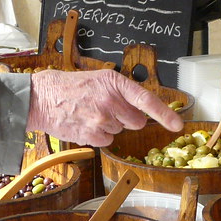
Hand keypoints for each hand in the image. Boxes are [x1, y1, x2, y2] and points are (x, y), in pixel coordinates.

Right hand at [27, 69, 182, 146]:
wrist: (42, 98)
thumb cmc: (71, 87)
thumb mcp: (99, 80)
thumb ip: (121, 93)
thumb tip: (141, 109)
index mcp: (114, 83)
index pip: (146, 100)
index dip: (165, 114)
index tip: (177, 124)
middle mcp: (110, 101)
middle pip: (136, 121)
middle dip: (127, 119)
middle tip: (107, 109)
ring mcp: (101, 119)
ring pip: (120, 131)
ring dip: (109, 126)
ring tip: (90, 113)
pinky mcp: (92, 135)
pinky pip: (107, 141)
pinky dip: (98, 136)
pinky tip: (85, 123)